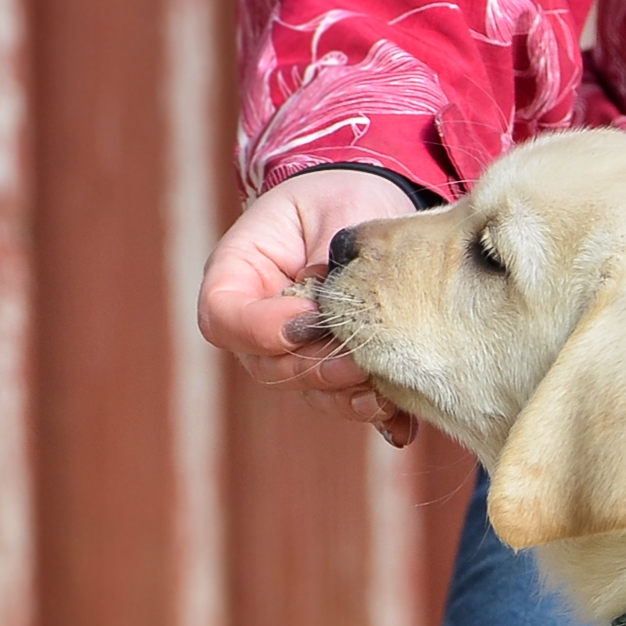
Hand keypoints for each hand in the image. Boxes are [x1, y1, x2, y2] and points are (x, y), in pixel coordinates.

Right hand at [196, 168, 431, 446]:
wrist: (369, 207)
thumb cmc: (340, 201)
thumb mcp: (333, 216)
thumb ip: (329, 264)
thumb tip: (332, 317)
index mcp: (237, 275)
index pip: (224, 317)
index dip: (261, 329)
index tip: (308, 320)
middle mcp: (258, 325)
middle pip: (267, 366)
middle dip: (314, 368)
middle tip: (358, 357)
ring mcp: (294, 354)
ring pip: (308, 392)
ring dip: (345, 396)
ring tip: (382, 390)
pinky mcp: (335, 370)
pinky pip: (346, 401)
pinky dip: (375, 414)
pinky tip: (401, 424)